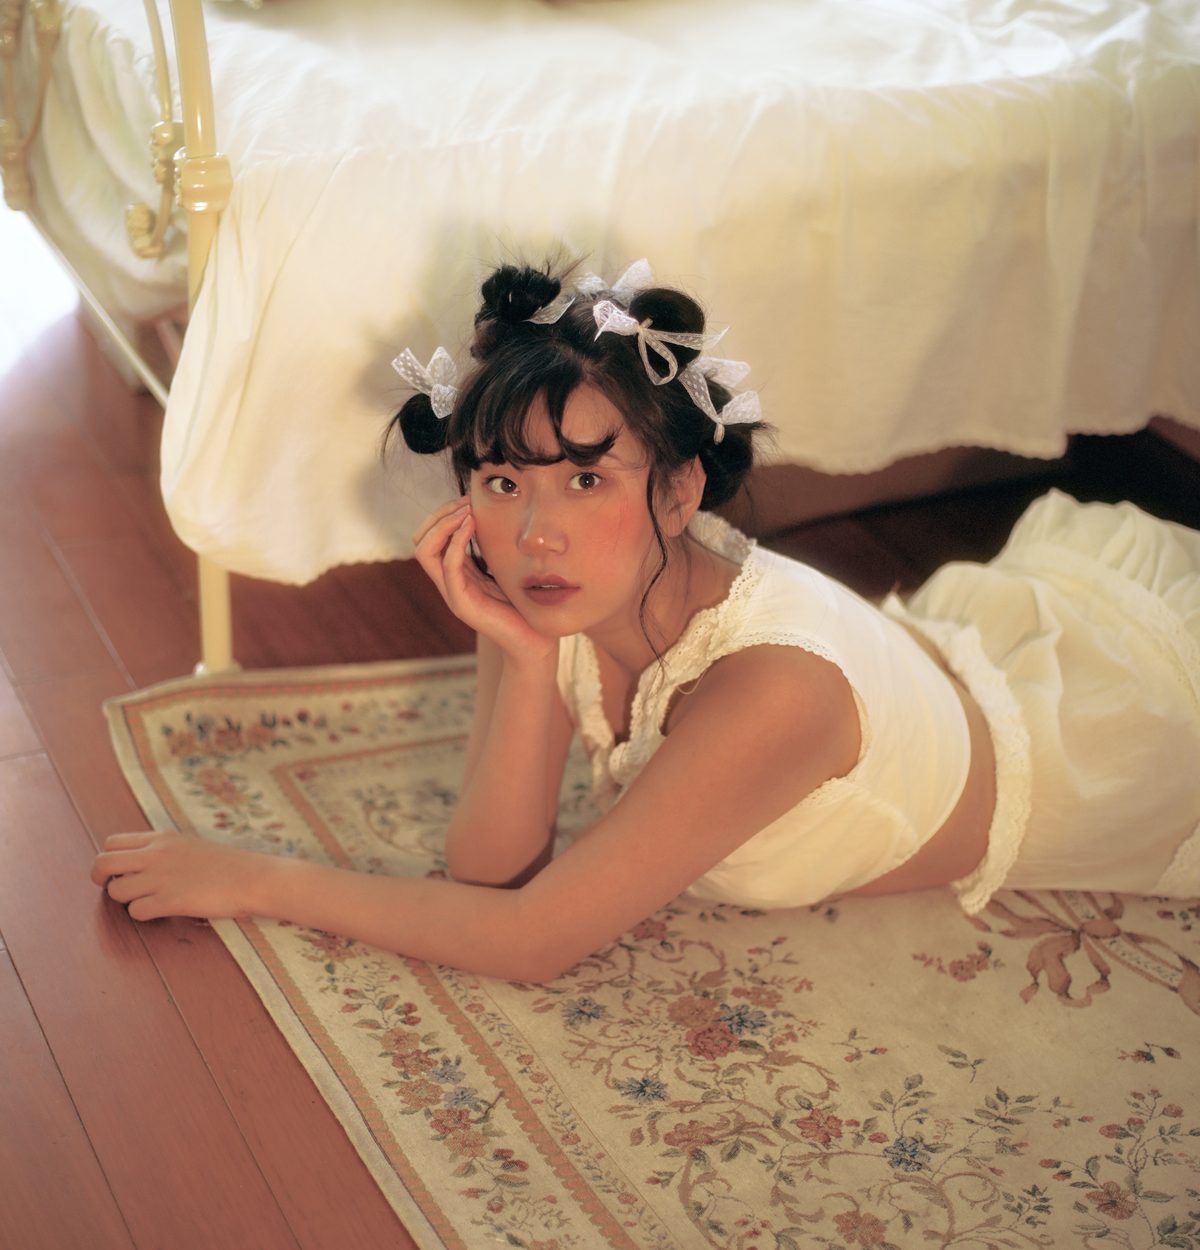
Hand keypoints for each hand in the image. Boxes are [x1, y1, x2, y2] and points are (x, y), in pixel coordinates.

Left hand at [91, 831, 263, 921]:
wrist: (251, 878)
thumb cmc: (227, 865)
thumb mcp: (189, 845)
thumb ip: (162, 850)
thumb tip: (136, 864)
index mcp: (161, 838)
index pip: (112, 842)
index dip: (111, 859)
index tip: (121, 871)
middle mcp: (155, 854)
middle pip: (102, 863)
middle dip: (101, 879)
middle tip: (116, 889)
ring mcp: (161, 878)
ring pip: (116, 891)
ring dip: (126, 900)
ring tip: (148, 901)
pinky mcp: (169, 901)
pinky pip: (135, 912)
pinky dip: (144, 915)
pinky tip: (162, 911)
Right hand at [413, 498, 554, 662]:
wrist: (536, 641)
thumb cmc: (527, 604)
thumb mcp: (508, 568)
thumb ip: (496, 548)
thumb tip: (497, 515)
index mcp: (458, 573)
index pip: (431, 537)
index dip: (444, 514)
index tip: (468, 500)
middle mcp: (449, 583)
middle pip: (421, 541)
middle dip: (439, 515)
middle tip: (465, 502)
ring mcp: (453, 594)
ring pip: (426, 552)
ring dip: (444, 524)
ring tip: (467, 511)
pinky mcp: (462, 604)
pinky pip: (448, 567)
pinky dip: (456, 542)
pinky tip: (471, 526)